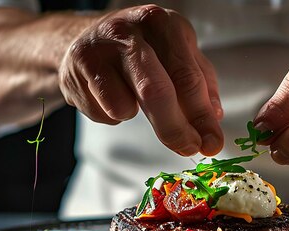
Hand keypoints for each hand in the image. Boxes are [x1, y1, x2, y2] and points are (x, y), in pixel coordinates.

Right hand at [58, 5, 223, 155]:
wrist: (85, 39)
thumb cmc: (141, 49)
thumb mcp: (177, 54)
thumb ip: (201, 85)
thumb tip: (213, 120)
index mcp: (161, 23)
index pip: (187, 76)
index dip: (202, 116)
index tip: (211, 142)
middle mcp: (127, 31)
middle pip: (156, 92)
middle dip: (175, 129)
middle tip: (188, 149)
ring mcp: (97, 50)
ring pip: (124, 108)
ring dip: (133, 114)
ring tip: (129, 93)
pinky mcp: (74, 72)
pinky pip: (104, 114)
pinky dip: (112, 114)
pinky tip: (108, 93)